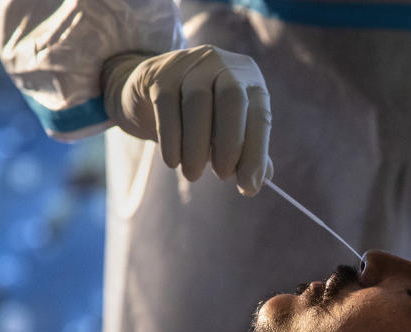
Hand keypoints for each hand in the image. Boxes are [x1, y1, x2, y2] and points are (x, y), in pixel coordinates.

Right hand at [102, 46, 273, 195]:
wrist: (149, 94)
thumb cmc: (199, 119)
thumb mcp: (227, 133)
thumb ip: (246, 152)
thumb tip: (261, 179)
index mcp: (249, 79)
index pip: (260, 116)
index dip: (256, 154)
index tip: (248, 187)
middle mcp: (222, 64)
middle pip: (232, 98)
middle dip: (230, 143)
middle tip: (222, 176)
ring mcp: (190, 64)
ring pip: (197, 102)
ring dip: (197, 147)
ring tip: (193, 174)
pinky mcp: (160, 74)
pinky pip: (167, 106)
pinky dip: (171, 140)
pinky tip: (173, 162)